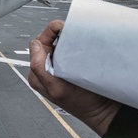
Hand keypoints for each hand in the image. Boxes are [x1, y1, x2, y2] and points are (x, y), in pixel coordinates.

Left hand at [28, 19, 120, 135]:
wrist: (103, 110)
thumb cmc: (82, 103)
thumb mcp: (56, 88)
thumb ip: (39, 67)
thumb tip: (34, 45)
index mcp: (37, 73)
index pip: (38, 43)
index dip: (49, 32)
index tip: (62, 27)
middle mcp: (46, 69)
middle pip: (48, 41)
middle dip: (58, 34)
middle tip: (71, 31)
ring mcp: (59, 67)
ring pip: (59, 43)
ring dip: (68, 39)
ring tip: (77, 38)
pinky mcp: (72, 66)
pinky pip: (70, 50)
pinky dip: (75, 45)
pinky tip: (82, 47)